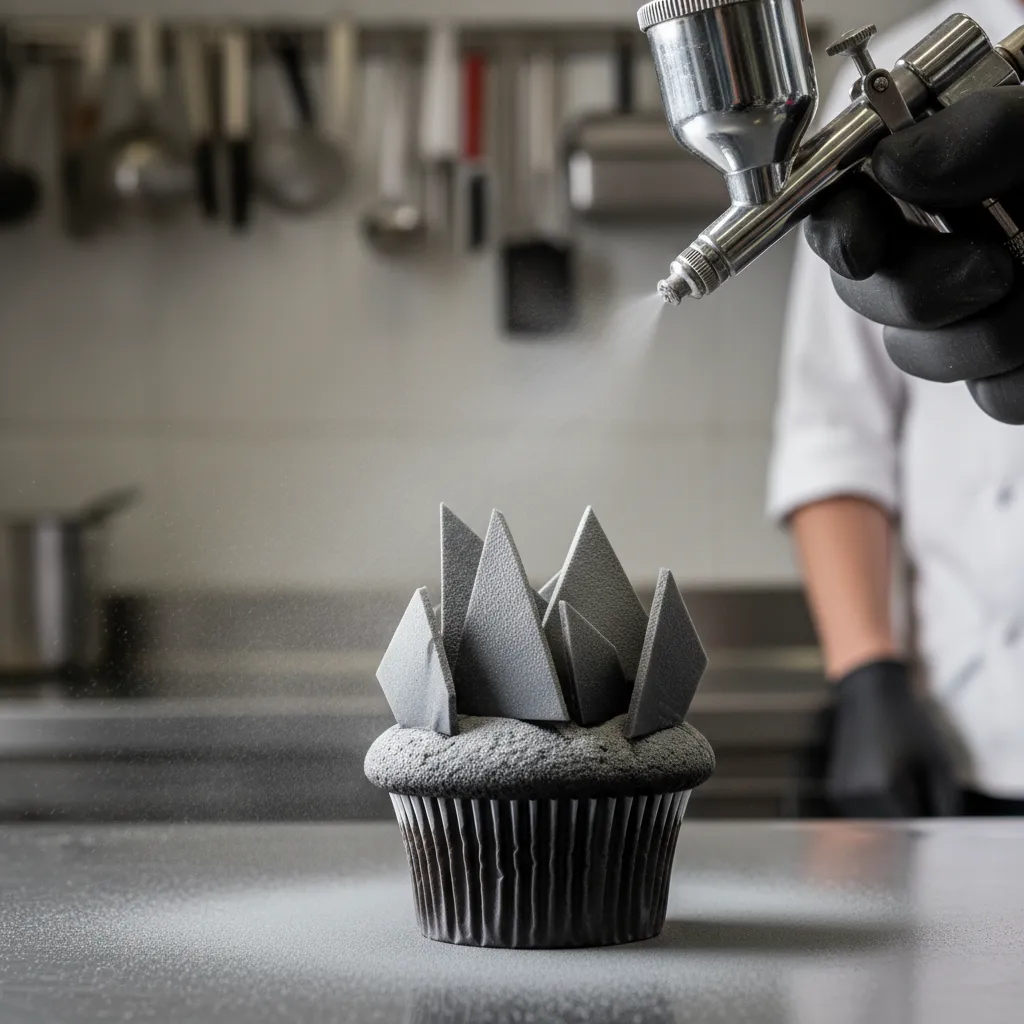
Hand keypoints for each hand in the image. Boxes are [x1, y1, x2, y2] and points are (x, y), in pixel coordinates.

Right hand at [805, 88, 1023, 422]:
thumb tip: (897, 162)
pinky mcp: (1009, 364)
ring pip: (919, 354)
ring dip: (983, 339)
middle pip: (865, 290)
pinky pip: (992, 397)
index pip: (841, 200)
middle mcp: (946, 237)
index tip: (859, 241)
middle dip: (917, 294)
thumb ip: (984, 134)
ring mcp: (976, 306)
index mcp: (942, 170)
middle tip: (993, 270)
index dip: (834, 227)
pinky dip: (1019, 380)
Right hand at [826, 659, 959, 817]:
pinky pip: (864, 815)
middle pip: (894, 832)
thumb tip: (942, 833)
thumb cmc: (908, 725)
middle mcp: (857, 796)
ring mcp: (843, 795)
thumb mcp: (938, 762)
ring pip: (877, 827)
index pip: (914, 830)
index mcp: (883, 789)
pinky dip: (877, 808)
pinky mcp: (836, 791)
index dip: (928, 822)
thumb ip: (944, 805)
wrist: (869, 696)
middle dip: (910, 820)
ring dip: (892, 817)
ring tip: (899, 784)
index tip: (932, 805)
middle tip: (918, 791)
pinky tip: (883, 782)